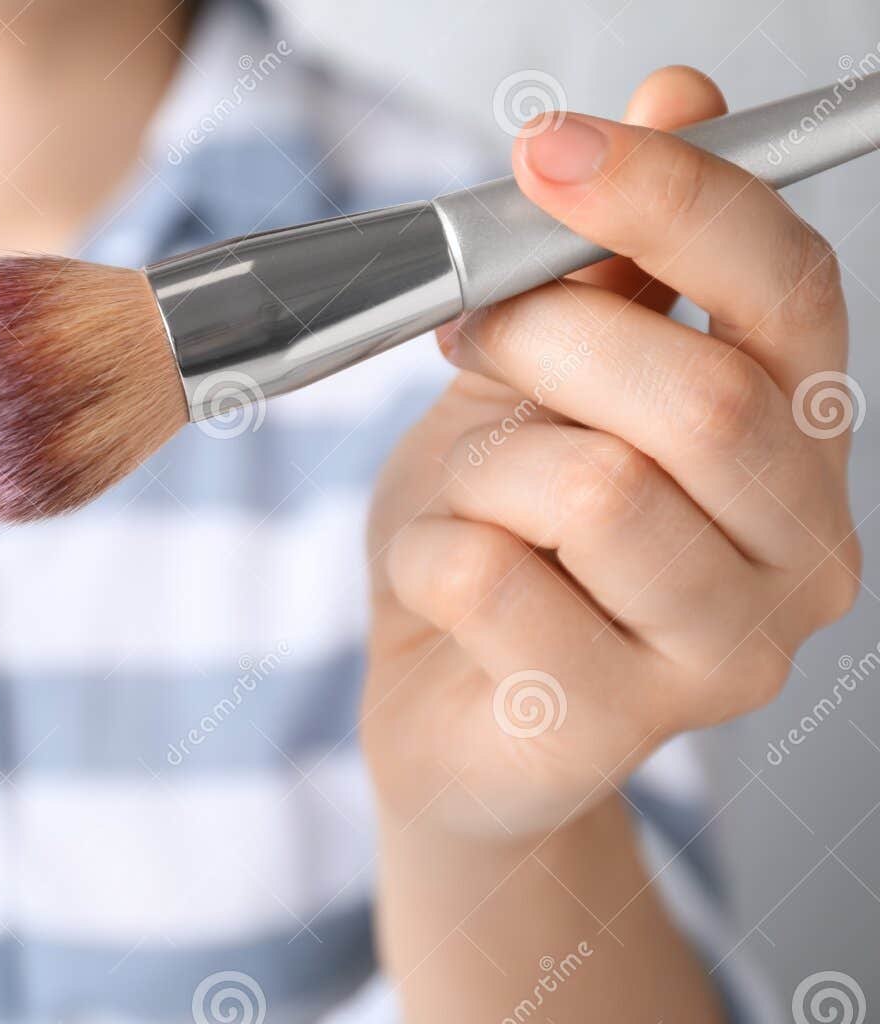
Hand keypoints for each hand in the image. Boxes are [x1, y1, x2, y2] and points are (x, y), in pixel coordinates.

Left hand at [363, 67, 861, 840]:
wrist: (445, 705)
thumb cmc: (504, 539)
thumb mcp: (550, 381)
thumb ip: (618, 263)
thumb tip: (681, 91)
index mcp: (803, 440)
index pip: (790, 288)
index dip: (676, 197)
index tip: (551, 148)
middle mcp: (801, 552)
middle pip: (694, 394)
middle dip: (541, 338)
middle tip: (468, 333)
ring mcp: (722, 655)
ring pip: (589, 490)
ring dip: (480, 467)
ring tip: (469, 493)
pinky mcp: (613, 725)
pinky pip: (485, 579)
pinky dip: (426, 553)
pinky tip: (442, 578)